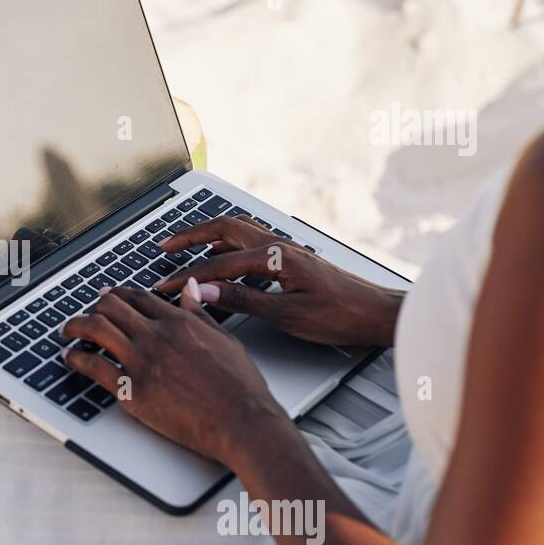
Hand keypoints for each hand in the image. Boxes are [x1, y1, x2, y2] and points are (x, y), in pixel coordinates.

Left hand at [60, 287, 294, 465]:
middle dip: (95, 305)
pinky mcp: (131, 390)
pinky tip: (69, 357)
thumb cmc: (240, 386)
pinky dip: (75, 358)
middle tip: (88, 310)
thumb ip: (201, 312)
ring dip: (76, 325)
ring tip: (68, 330)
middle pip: (111, 307)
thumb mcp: (224, 338)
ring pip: (95, 329)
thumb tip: (191, 288)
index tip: (111, 297)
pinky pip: (93, 366)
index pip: (138, 297)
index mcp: (179, 322)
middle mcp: (156, 336)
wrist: (242, 420)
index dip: (120, 294)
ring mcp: (141, 362)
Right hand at [155, 216, 403, 347]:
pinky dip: (228, 246)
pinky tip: (222, 260)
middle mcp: (279, 246)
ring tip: (185, 246)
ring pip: (238, 232)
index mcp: (276, 257)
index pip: (219, 265)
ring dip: (209, 236)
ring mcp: (286, 250)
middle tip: (165, 245)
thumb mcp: (289, 315)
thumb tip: (209, 291)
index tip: (164, 286)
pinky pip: (251, 244)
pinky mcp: (292, 259)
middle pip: (225, 228)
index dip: (188, 276)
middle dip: (191, 235)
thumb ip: (245, 300)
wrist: (378, 313)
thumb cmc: (342, 316)